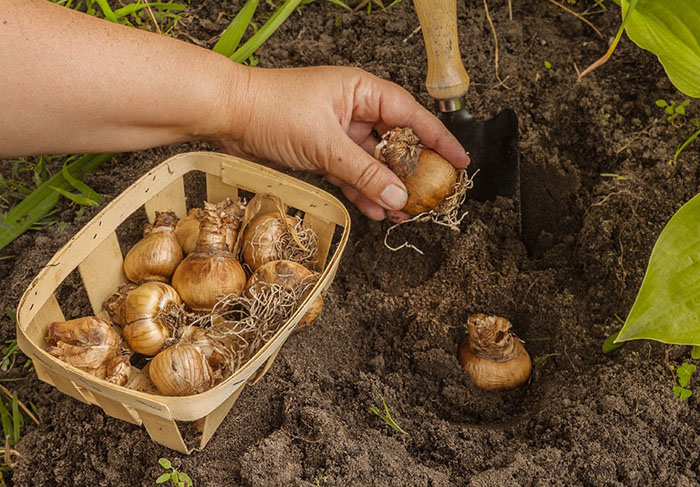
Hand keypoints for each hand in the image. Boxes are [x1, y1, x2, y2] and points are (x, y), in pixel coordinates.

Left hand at [215, 66, 469, 219]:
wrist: (227, 116)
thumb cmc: (273, 110)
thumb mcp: (326, 144)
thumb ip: (365, 172)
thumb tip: (399, 195)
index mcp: (362, 91)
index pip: (411, 116)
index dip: (438, 139)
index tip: (460, 161)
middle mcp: (354, 110)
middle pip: (394, 143)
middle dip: (411, 171)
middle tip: (431, 196)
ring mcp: (338, 133)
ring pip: (372, 163)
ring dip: (387, 187)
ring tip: (406, 213)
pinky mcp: (321, 152)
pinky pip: (350, 174)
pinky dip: (362, 191)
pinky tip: (377, 210)